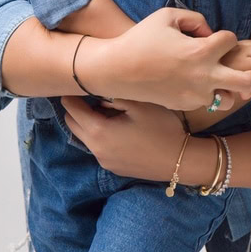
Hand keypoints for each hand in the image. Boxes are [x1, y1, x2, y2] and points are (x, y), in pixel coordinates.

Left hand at [60, 95, 192, 180]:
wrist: (180, 161)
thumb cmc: (161, 129)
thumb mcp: (139, 105)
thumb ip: (114, 96)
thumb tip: (99, 95)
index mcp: (99, 131)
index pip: (72, 110)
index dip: (70, 95)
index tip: (73, 84)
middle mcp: (96, 149)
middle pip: (73, 125)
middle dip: (75, 109)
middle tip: (86, 94)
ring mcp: (104, 161)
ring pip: (84, 137)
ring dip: (87, 123)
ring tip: (103, 109)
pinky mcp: (113, 167)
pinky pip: (97, 148)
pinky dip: (98, 135)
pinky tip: (116, 127)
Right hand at [76, 8, 250, 112]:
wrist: (118, 70)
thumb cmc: (141, 38)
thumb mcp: (166, 16)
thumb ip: (195, 18)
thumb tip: (209, 32)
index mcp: (200, 51)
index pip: (232, 40)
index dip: (224, 36)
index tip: (212, 38)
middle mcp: (203, 76)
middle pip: (247, 79)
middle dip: (250, 70)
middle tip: (236, 63)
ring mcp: (195, 94)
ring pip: (230, 98)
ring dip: (229, 87)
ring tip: (217, 77)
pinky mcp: (186, 105)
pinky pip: (207, 102)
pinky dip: (207, 93)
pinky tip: (194, 82)